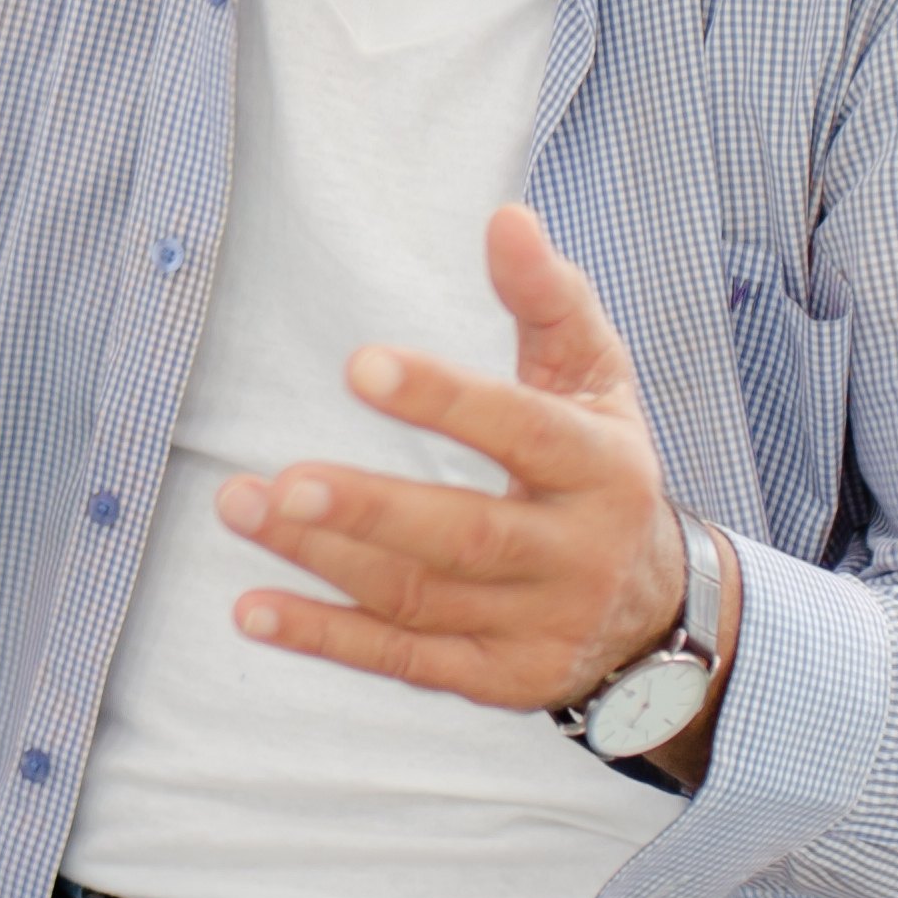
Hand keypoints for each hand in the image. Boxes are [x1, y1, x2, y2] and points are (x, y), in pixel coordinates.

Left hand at [218, 204, 698, 714]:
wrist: (655, 611)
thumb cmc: (598, 465)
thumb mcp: (593, 379)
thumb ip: (548, 300)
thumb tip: (507, 217)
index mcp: (602, 469)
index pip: (523, 432)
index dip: (445, 401)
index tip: (360, 367)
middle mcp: (575, 556)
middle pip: (467, 536)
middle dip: (370, 511)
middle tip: (280, 483)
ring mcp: (537, 628)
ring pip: (420, 598)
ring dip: (322, 562)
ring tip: (241, 506)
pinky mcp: (497, 680)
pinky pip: (403, 659)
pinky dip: (325, 638)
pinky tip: (253, 608)